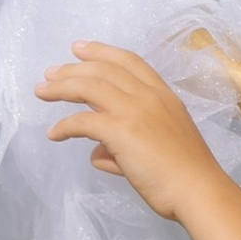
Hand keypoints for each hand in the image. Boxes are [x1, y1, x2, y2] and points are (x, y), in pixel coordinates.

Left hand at [34, 42, 240, 239]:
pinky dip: (64, 126)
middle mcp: (149, 96)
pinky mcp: (122, 132)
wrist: (198, 190)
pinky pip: (83, 121)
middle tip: (50, 72)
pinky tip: (53, 134)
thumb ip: (124, 147)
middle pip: (104, 70)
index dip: (102, 52)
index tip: (79, 49)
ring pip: (90, 86)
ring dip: (62, 87)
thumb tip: (97, 154)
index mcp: (163, 95)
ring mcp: (135, 112)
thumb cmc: (184, 175)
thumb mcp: (160, 148)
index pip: (129, 62)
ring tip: (42, 91)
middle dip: (73, 68)